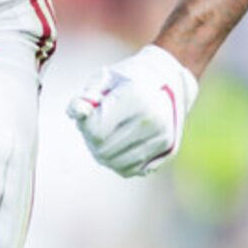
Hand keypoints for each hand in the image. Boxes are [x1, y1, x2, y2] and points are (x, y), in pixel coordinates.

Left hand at [67, 44, 197, 176]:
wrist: (170, 80)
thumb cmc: (129, 78)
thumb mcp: (104, 78)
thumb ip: (86, 96)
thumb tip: (77, 112)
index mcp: (136, 98)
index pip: (96, 131)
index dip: (85, 125)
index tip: (89, 113)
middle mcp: (153, 120)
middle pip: (104, 150)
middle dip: (92, 140)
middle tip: (95, 124)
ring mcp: (162, 137)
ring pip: (116, 164)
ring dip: (103, 153)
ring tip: (106, 134)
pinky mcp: (167, 150)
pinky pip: (130, 170)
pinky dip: (117, 161)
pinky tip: (118, 144)